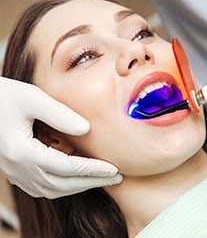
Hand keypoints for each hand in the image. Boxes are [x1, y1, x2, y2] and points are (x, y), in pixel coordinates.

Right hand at [0, 77, 122, 198]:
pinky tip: (75, 179)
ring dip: (78, 187)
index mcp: (21, 151)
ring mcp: (13, 172)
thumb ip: (59, 113)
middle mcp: (16, 168)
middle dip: (92, 182)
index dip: (93, 170)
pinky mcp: (13, 171)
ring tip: (100, 179)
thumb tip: (87, 129)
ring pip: (51, 190)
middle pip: (62, 184)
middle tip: (116, 178)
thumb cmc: (2, 96)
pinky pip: (41, 188)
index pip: (67, 167)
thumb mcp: (31, 97)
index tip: (114, 169)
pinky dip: (62, 187)